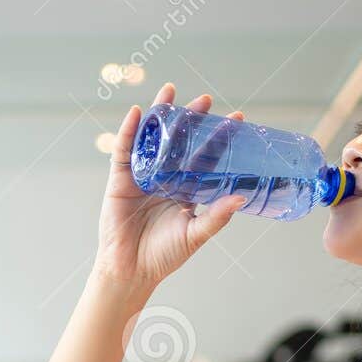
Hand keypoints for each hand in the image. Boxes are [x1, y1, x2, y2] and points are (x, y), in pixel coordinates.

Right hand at [92, 82, 247, 291]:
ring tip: (170, 90)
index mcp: (185, 189)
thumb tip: (241, 196)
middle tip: (205, 100)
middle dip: (191, 119)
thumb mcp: (195, 234)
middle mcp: (165, 178)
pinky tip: (138, 112)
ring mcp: (142, 177)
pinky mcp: (120, 179)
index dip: (218, 138)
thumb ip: (217, 216)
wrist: (131, 270)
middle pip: (179, 141)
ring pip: (152, 139)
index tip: (236, 119)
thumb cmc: (163, 256)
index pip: (205, 158)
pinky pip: (124, 150)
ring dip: (159, 114)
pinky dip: (129, 131)